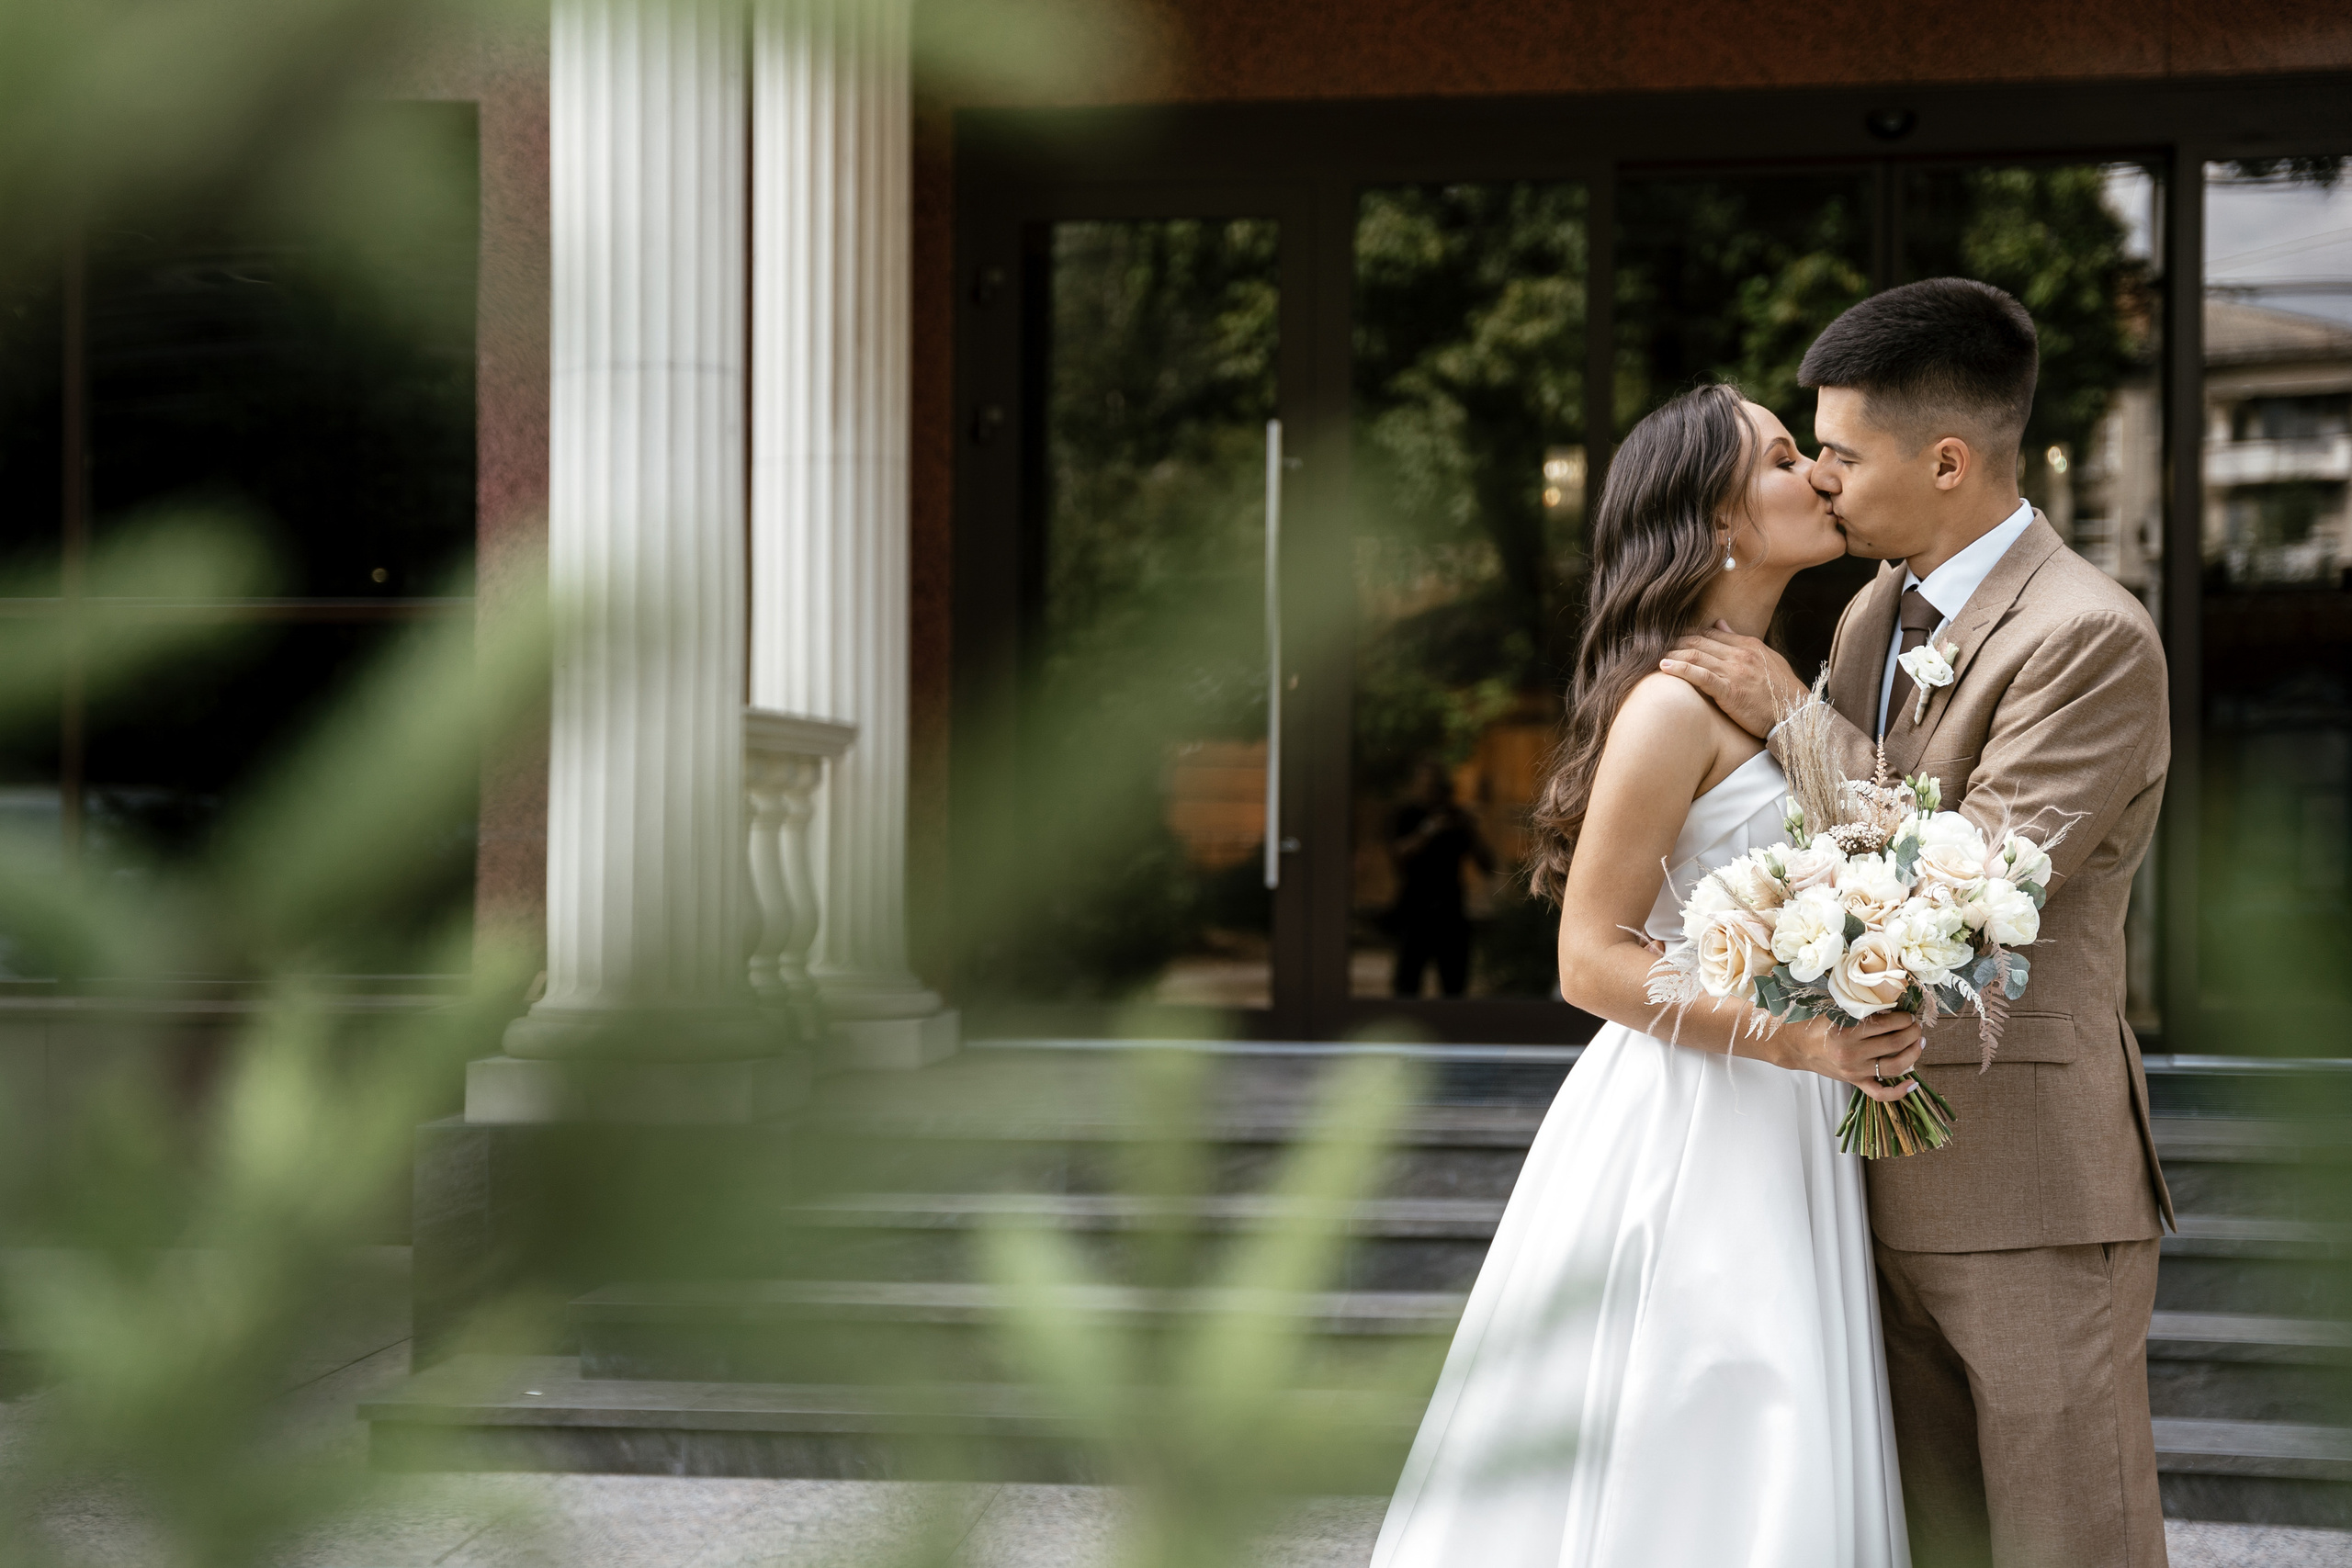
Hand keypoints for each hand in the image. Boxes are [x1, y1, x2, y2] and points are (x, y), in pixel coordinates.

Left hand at [1659, 622, 1810, 739]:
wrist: (1795, 715)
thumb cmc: (1782, 691)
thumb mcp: (1767, 659)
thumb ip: (1741, 641)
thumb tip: (1719, 624)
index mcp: (1749, 645)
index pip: (1711, 633)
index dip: (1688, 634)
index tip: (1672, 638)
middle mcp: (1739, 654)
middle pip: (1699, 641)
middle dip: (1675, 641)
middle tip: (1656, 645)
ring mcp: (1734, 671)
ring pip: (1695, 655)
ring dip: (1672, 654)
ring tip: (1654, 656)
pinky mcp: (1729, 690)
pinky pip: (1699, 675)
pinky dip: (1680, 669)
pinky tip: (1664, 667)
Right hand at [1774, 1008, 1923, 1102]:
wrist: (1796, 1046)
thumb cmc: (1814, 1025)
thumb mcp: (1834, 1010)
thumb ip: (1860, 1008)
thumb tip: (1891, 1005)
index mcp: (1847, 1033)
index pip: (1887, 1024)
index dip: (1904, 1018)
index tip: (1908, 1014)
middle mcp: (1853, 1054)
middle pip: (1896, 1043)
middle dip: (1913, 1031)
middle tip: (1916, 1025)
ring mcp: (1855, 1071)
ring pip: (1896, 1066)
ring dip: (1913, 1053)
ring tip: (1919, 1042)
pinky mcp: (1855, 1082)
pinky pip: (1881, 1093)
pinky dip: (1899, 1091)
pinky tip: (1913, 1082)